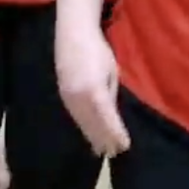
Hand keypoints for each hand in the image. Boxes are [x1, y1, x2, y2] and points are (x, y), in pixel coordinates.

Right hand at [56, 22, 128, 155]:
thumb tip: (112, 114)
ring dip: (92, 137)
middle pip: (93, 124)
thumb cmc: (98, 50)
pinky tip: (89, 134)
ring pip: (82, 122)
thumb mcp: (112, 71)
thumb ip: (111, 94)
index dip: (116, 134)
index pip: (107, 118)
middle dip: (104, 139)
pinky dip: (83, 127)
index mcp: (94, 90)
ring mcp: (68, 96)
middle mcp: (79, 96)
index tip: (125, 145)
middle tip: (114, 153)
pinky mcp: (63, 95)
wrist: (72, 35)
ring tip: (102, 150)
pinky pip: (75, 116)